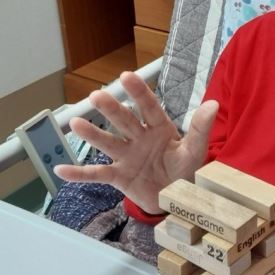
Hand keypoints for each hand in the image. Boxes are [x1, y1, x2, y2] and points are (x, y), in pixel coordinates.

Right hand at [53, 71, 219, 213]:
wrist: (177, 198)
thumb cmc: (185, 169)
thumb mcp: (195, 150)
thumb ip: (201, 129)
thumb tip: (214, 103)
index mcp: (159, 128)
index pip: (148, 107)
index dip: (138, 92)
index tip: (126, 76)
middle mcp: (139, 138)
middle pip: (124, 121)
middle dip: (111, 109)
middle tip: (97, 95)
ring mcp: (127, 156)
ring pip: (108, 143)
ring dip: (92, 134)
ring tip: (75, 122)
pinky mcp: (119, 176)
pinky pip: (97, 174)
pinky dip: (79, 173)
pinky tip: (61, 169)